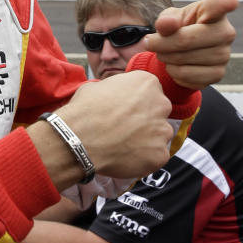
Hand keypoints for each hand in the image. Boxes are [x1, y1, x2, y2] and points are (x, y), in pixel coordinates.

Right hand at [55, 71, 171, 180]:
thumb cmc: (85, 110)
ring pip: (159, 135)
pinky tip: (125, 157)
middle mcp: (161, 104)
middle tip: (125, 128)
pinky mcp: (161, 154)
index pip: (149, 91)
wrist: (79, 139)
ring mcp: (163, 130)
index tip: (124, 110)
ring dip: (146, 139)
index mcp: (147, 83)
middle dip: (145, 120)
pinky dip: (144, 159)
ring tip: (123, 145)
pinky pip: (156, 156)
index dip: (135, 102)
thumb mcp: (97, 86)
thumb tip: (114, 98)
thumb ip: (116, 91)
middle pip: (158, 112)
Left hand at [146, 0, 237, 90]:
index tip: (231, 1)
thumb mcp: (169, 18)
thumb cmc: (179, 27)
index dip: (227, 2)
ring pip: (184, 59)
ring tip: (164, 52)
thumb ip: (166, 19)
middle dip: (162, 43)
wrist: (183, 51)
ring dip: (165, 57)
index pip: (223, 4)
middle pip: (187, 39)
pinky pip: (186, 75)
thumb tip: (166, 24)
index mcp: (214, 11)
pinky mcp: (218, 74)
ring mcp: (225, 55)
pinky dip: (173, 72)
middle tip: (151, 42)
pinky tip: (174, 64)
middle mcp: (226, 32)